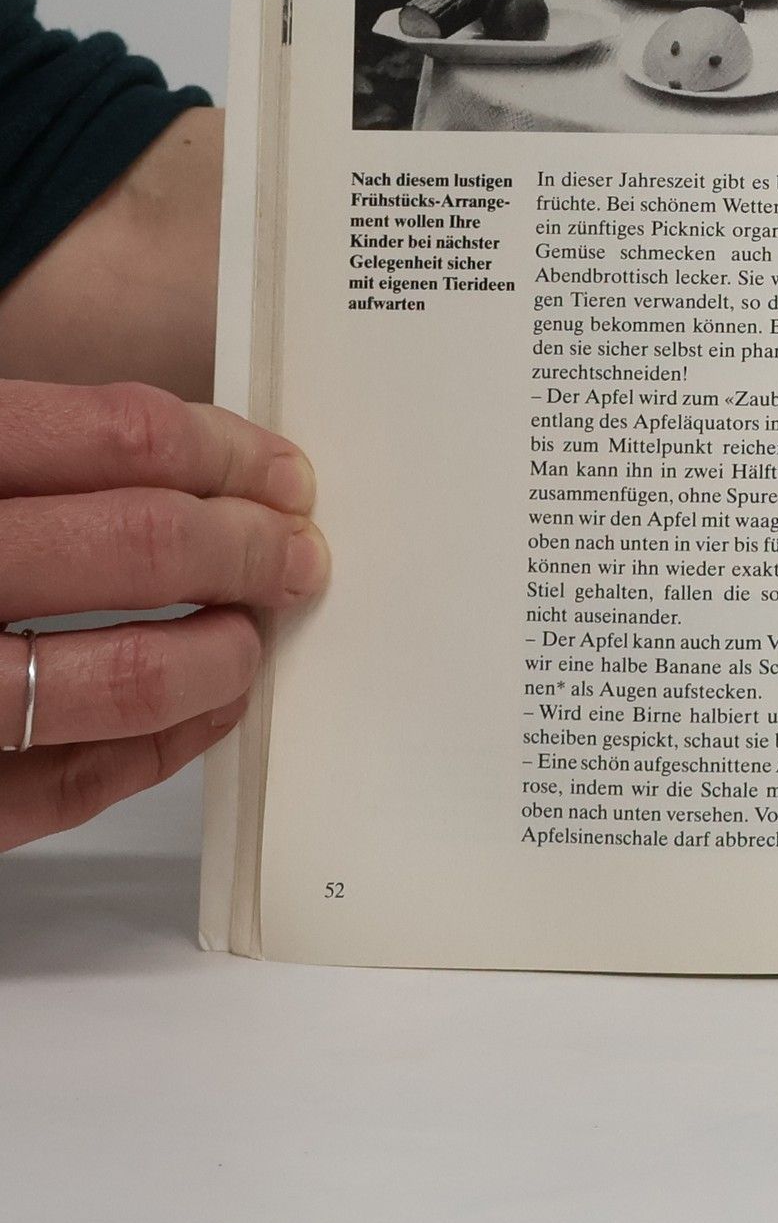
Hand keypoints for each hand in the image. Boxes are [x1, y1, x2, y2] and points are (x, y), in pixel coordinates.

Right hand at [0, 380, 326, 849]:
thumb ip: (35, 458)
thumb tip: (197, 469)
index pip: (122, 437)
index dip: (232, 455)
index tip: (285, 477)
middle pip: (143, 543)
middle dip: (252, 550)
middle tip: (297, 557)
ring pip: (125, 676)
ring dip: (222, 656)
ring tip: (248, 636)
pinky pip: (71, 786)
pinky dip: (163, 749)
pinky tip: (203, 715)